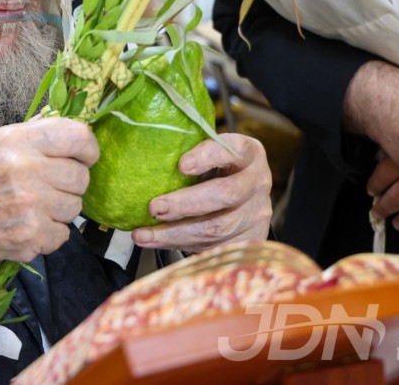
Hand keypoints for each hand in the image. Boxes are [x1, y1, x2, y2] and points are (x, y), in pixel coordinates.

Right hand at [0, 118, 97, 311]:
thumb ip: (30, 135)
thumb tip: (62, 121)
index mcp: (16, 141)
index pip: (78, 136)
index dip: (87, 149)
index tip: (83, 158)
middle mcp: (25, 169)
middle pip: (81, 177)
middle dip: (68, 186)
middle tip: (43, 190)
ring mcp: (30, 204)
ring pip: (74, 208)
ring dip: (57, 212)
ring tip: (28, 210)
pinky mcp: (30, 235)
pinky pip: (62, 235)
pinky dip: (47, 236)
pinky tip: (23, 228)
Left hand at [131, 133, 272, 252]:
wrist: (246, 199)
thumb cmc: (218, 169)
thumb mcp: (210, 154)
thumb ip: (188, 151)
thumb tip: (141, 155)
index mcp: (248, 153)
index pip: (233, 150)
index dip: (208, 157)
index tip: (181, 165)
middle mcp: (257, 183)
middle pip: (226, 194)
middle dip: (186, 204)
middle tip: (155, 207)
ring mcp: (256, 214)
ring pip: (217, 228)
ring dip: (175, 233)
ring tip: (144, 234)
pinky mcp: (248, 240)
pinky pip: (214, 248)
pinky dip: (180, 246)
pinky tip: (156, 242)